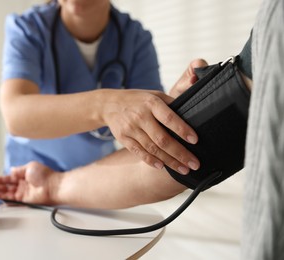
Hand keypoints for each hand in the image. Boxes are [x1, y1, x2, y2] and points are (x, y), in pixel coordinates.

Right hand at [0, 162, 56, 204]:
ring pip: (7, 193)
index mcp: (24, 175)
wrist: (53, 186)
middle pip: (6, 186)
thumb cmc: (45, 175)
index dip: (0, 180)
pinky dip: (3, 199)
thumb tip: (11, 169)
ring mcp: (23, 192)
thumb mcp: (30, 167)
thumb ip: (19, 170)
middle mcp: (23, 184)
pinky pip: (11, 200)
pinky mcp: (24, 200)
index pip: (9, 178)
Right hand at [102, 59, 207, 173]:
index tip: (195, 140)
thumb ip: (171, 103)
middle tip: (194, 164)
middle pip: (162, 139)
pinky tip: (162, 167)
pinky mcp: (123, 138)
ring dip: (169, 161)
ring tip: (183, 169)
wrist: (109, 105)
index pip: (169, 118)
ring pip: (152, 149)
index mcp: (151, 103)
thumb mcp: (154, 95)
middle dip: (180, 153)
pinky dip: (150, 160)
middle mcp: (141, 116)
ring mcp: (131, 128)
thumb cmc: (138, 100)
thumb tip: (193, 113)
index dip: (182, 130)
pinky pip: (139, 152)